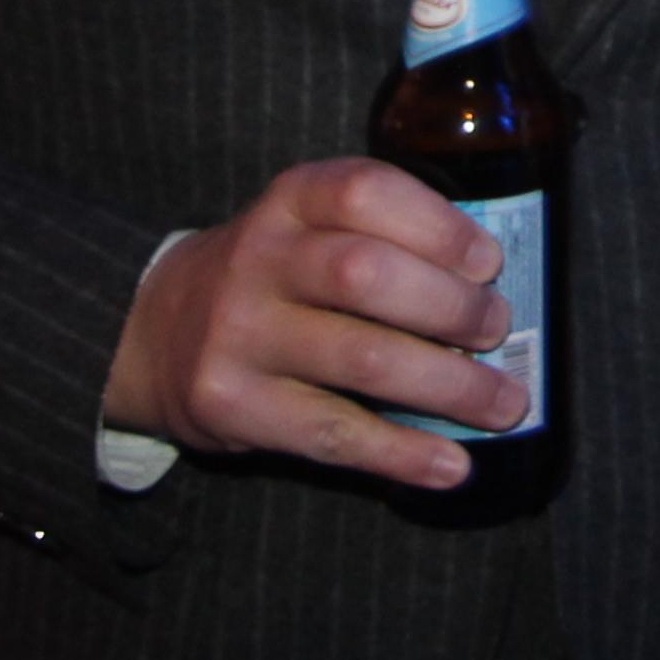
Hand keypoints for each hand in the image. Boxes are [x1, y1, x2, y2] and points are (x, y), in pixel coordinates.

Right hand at [102, 157, 522, 489]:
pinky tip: (453, 465)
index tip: (488, 263)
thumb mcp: (311, 227)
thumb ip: (385, 239)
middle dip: (452, 309)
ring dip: (451, 388)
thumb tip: (493, 292)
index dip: (438, 227)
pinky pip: (333, 434)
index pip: (365, 193)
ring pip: (363, 360)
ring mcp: (238, 334)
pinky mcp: (230, 405)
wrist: (156, 330)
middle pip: (368, 277)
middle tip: (497, 332)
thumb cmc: (275, 275)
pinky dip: (403, 453)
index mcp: (291, 200)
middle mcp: (258, 259)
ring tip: (504, 403)